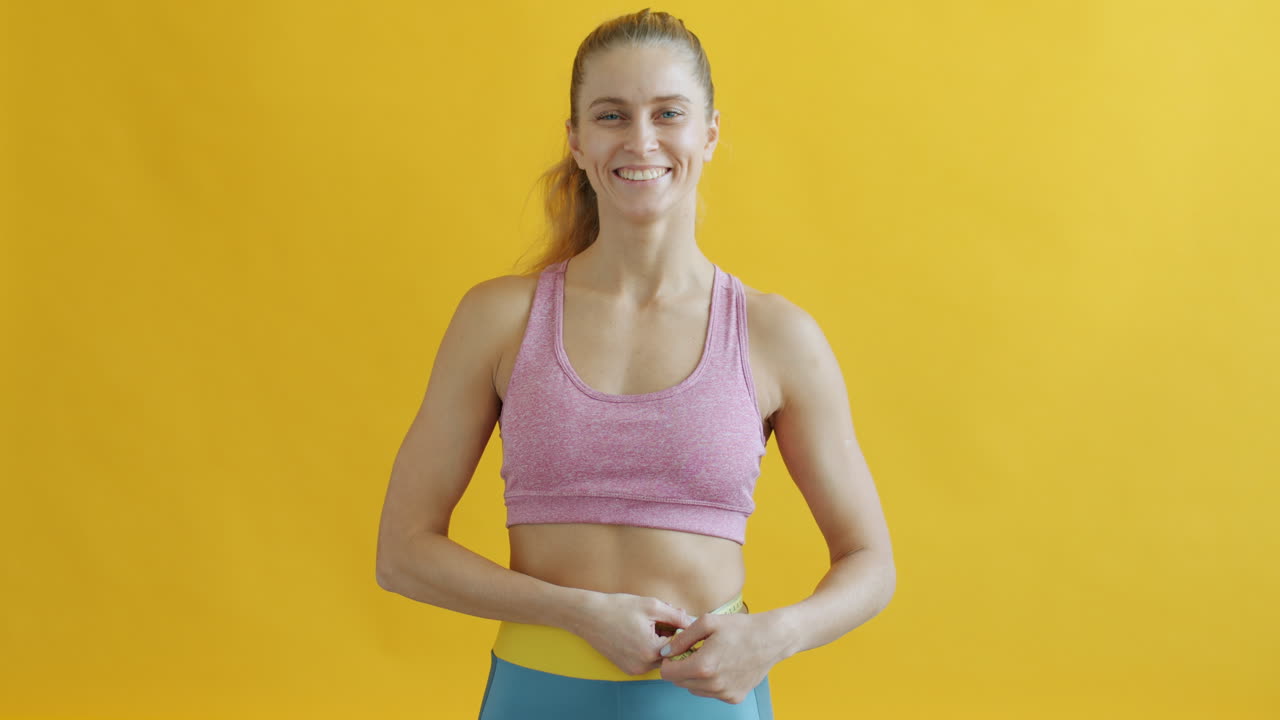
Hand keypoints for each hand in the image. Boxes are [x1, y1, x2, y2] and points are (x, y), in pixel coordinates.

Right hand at [573, 592, 693, 675]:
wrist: (588, 616)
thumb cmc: (618, 608)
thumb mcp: (652, 606)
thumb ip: (676, 615)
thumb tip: (692, 622)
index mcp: (651, 651)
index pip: (681, 645)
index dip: (682, 630)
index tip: (678, 618)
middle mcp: (643, 666)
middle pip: (671, 654)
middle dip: (671, 637)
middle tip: (663, 620)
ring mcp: (634, 670)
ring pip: (659, 658)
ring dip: (660, 643)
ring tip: (650, 625)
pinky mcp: (627, 669)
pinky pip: (647, 661)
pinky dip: (649, 649)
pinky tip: (640, 633)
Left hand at [658, 611, 785, 703]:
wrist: (771, 639)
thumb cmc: (741, 628)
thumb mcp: (707, 622)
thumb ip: (682, 638)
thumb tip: (665, 652)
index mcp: (703, 666)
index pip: (668, 673)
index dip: (669, 661)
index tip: (678, 651)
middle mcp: (713, 685)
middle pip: (680, 682)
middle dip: (681, 668)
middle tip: (694, 651)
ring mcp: (725, 693)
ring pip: (694, 689)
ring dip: (695, 676)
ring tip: (710, 657)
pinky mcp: (735, 697)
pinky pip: (711, 693)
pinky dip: (711, 682)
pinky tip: (722, 666)